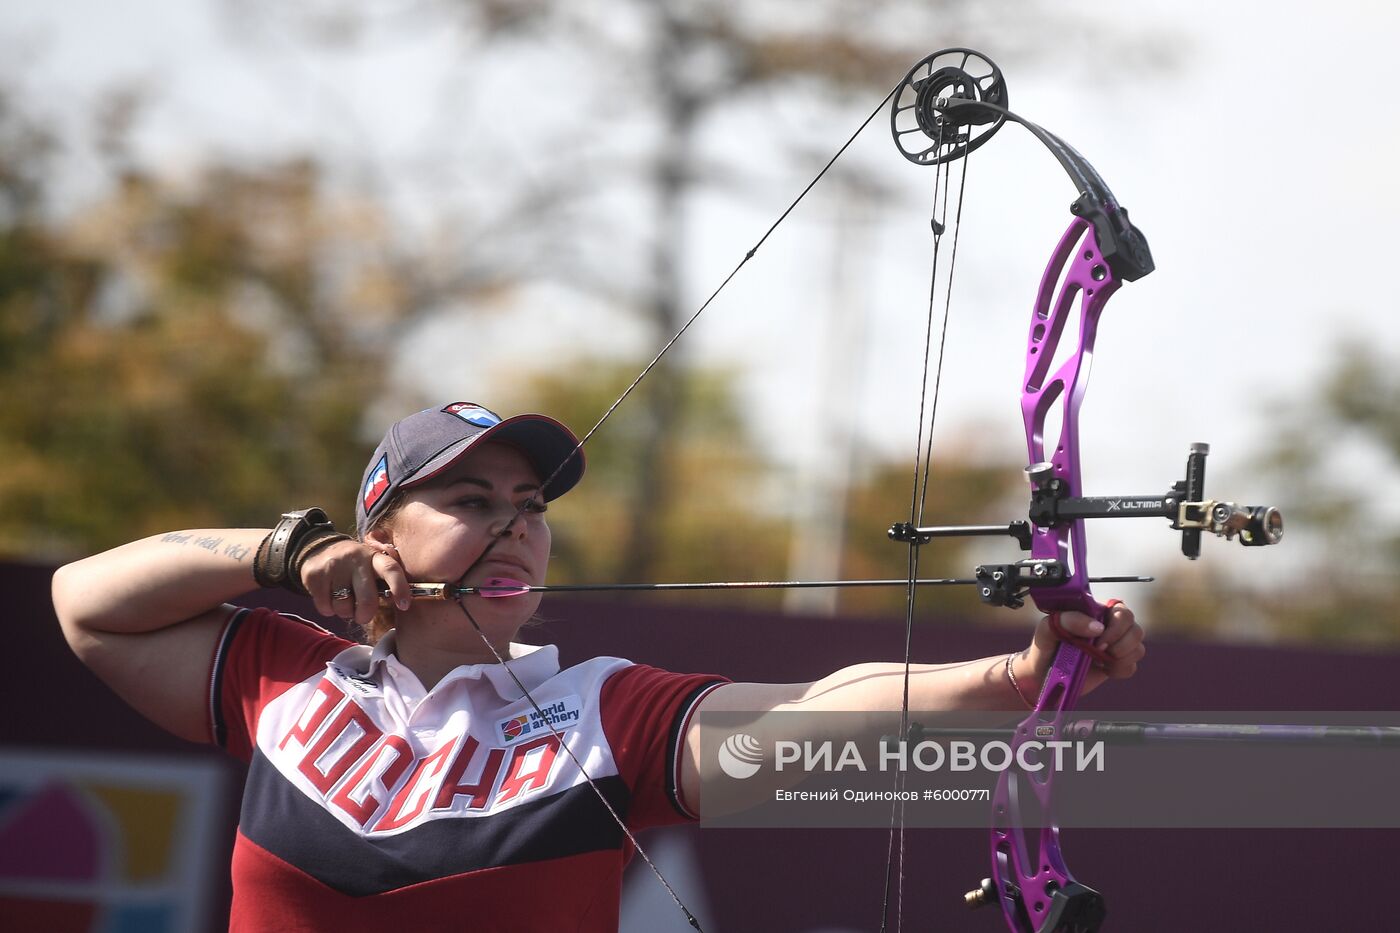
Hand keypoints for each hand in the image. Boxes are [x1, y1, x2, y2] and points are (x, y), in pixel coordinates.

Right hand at [301, 540, 411, 627]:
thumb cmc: (354, 565)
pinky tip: (329, 596)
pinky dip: (328, 609)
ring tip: (343, 598)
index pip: (391, 570)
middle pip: (367, 600)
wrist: (318, 548)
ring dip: (345, 611)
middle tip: (362, 614)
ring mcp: (334, 567)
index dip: (400, 588)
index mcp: (374, 557)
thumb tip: (400, 602)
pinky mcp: (315, 576)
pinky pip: (325, 608)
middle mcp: (355, 560)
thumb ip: (384, 581)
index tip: (404, 605)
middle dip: (365, 615)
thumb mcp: (371, 564)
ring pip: (344, 608)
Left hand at [1023, 602, 1144, 697]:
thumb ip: (1069, 620)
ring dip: (1120, 658)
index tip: (1098, 638)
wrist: (1042, 675)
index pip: (1121, 609)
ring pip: (1138, 648)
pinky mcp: (1116, 665)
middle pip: (1136, 629)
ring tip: (1099, 660)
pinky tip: (1103, 669)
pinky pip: (1132, 667)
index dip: (1116, 626)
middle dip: (1121, 644)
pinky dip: (1119, 670)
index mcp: (1095, 612)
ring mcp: (1114, 646)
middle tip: (1099, 651)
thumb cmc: (1045, 646)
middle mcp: (1109, 627)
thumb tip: (1097, 627)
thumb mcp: (1048, 627)